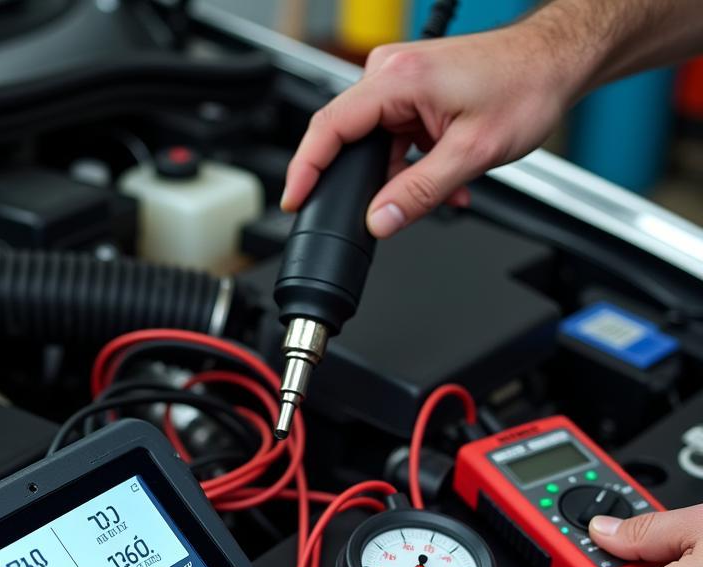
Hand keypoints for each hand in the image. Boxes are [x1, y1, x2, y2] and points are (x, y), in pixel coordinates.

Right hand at [281, 23, 580, 237]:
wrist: (556, 61)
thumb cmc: (525, 87)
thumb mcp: (470, 154)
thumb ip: (419, 192)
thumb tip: (379, 221)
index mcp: (398, 78)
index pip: (330, 127)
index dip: (305, 169)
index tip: (293, 200)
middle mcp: (392, 73)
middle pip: (347, 138)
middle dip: (363, 183)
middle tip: (374, 214)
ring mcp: (401, 82)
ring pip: (375, 144)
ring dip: (399, 178)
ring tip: (439, 194)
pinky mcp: (413, 94)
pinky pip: (394, 139)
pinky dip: (412, 165)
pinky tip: (441, 180)